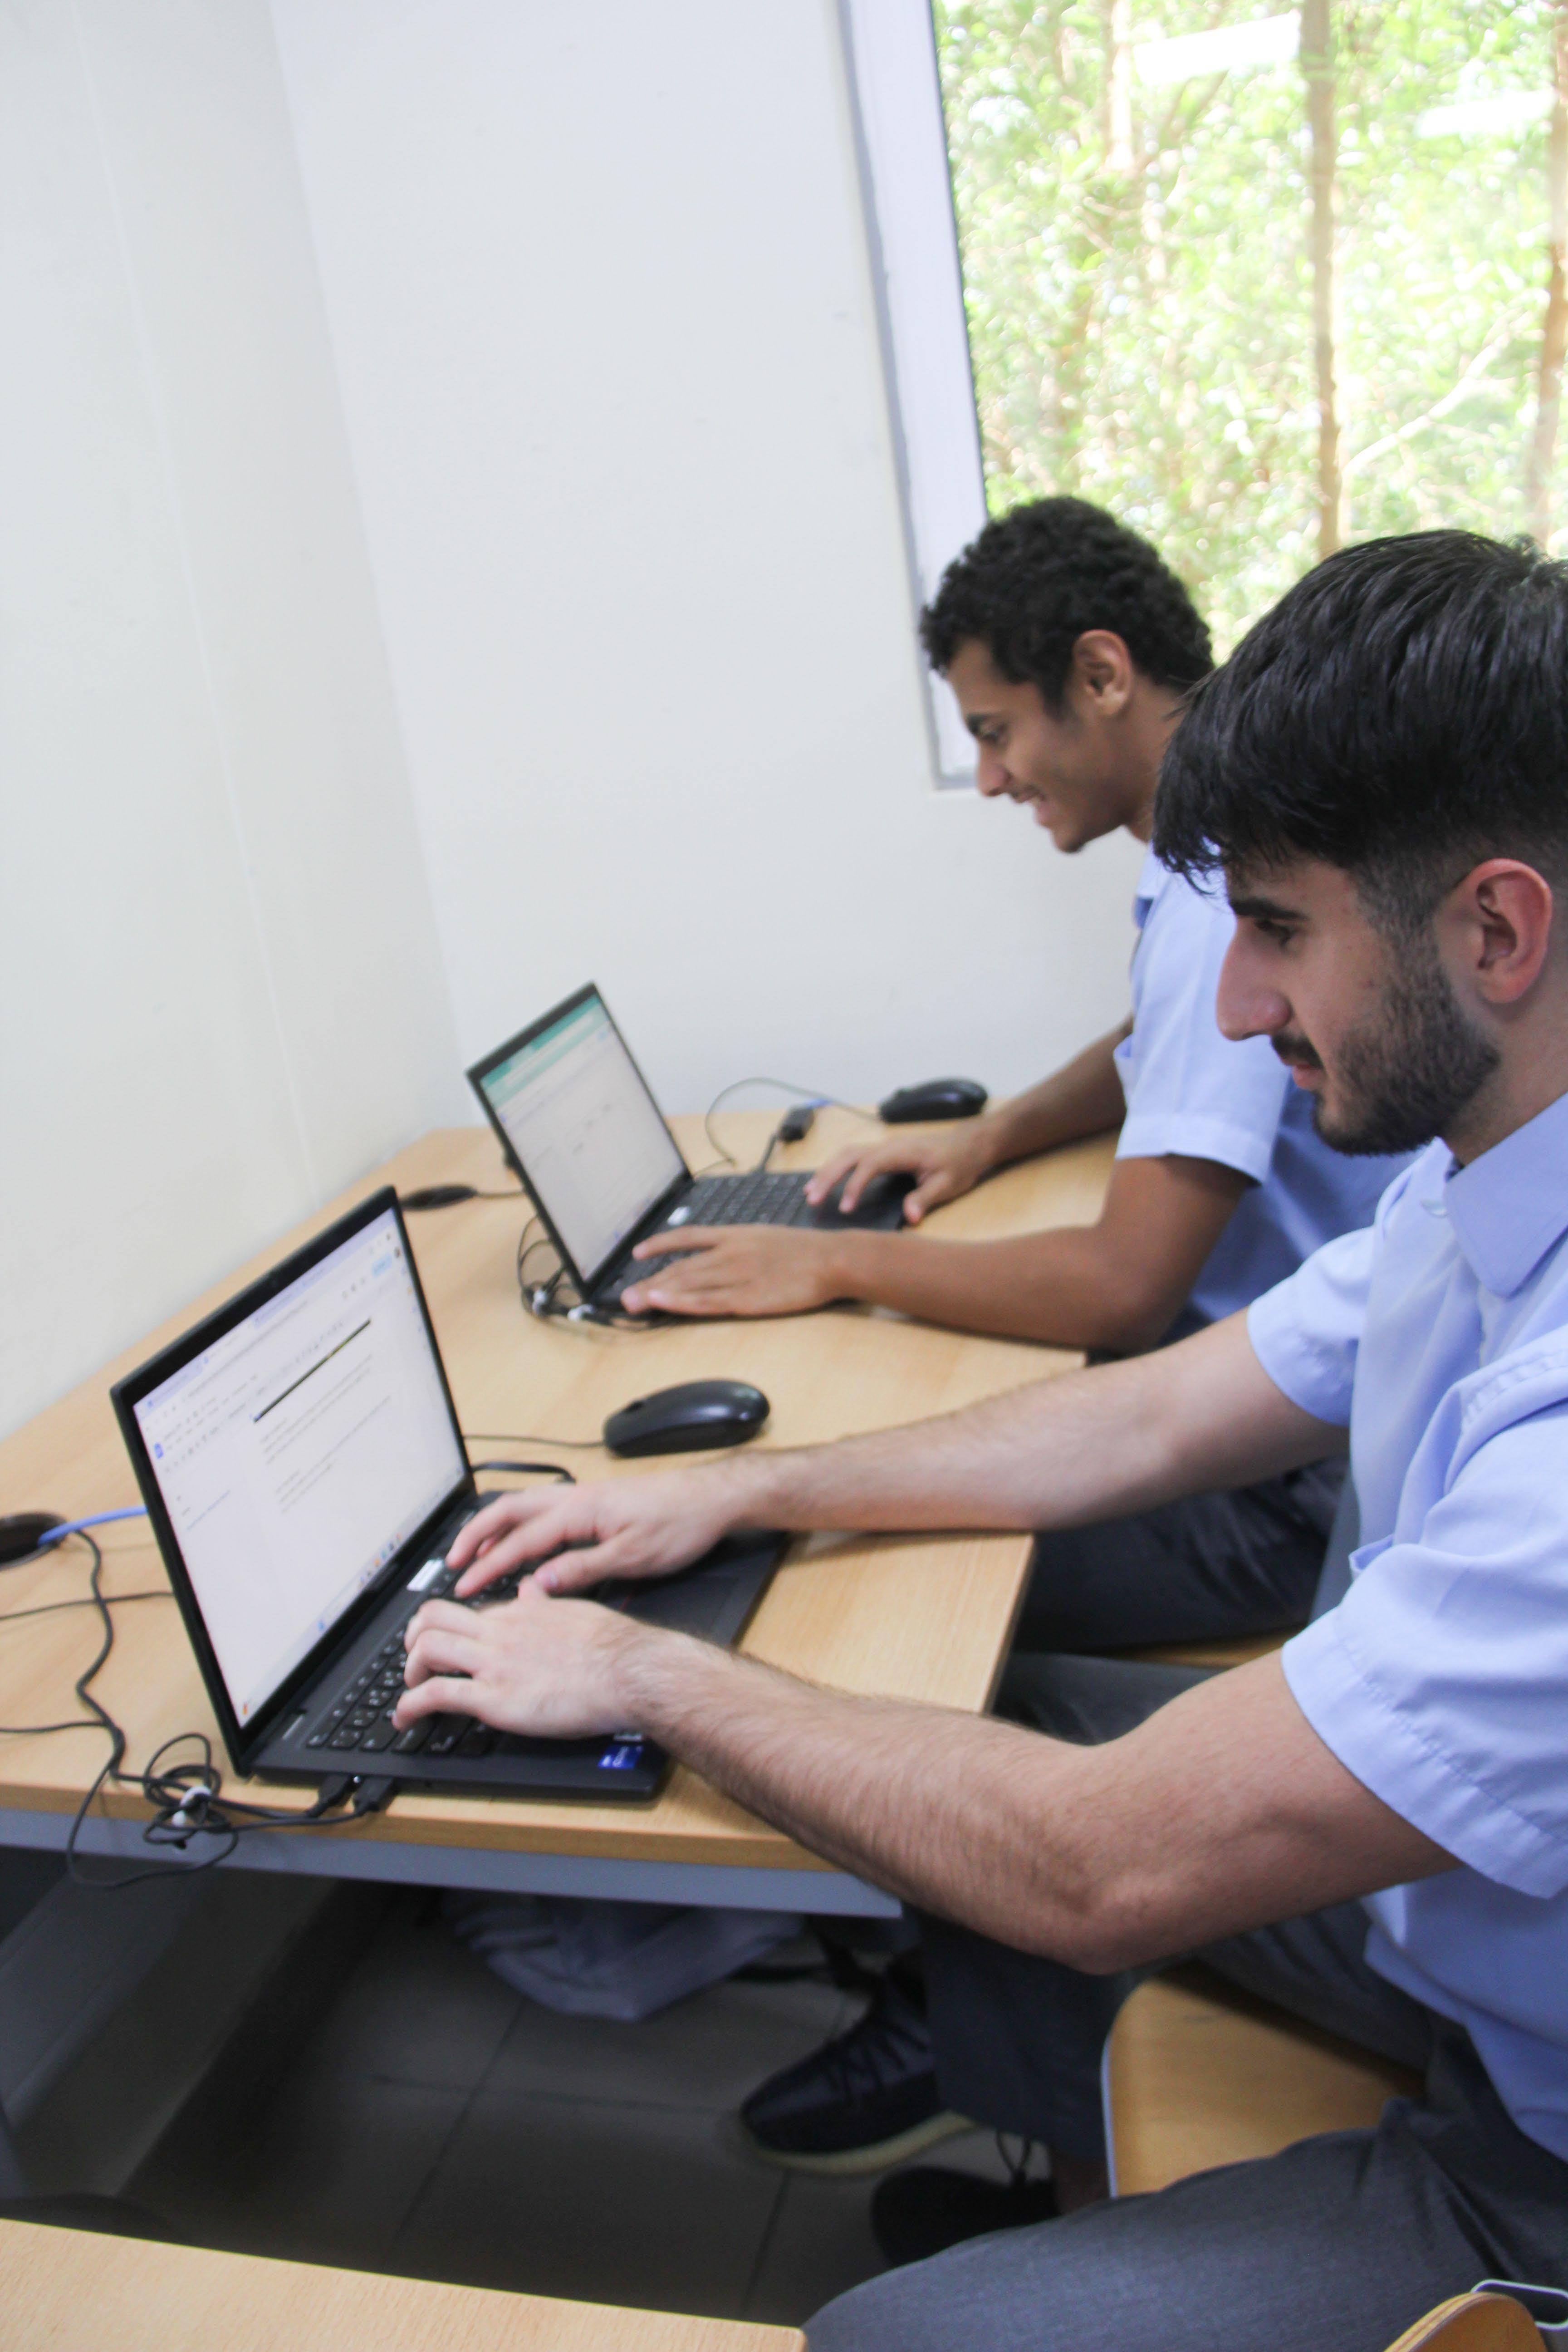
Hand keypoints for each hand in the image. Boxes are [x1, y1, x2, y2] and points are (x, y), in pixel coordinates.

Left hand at [396, 1578, 654, 1739]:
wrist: (628, 1671)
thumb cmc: (613, 1647)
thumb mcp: (576, 1611)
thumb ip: (547, 1601)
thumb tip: (534, 1588)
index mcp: (520, 1613)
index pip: (469, 1611)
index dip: (449, 1626)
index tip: (445, 1641)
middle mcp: (499, 1632)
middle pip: (433, 1618)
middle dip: (414, 1638)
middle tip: (414, 1659)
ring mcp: (493, 1663)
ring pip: (427, 1648)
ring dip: (409, 1670)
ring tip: (409, 1689)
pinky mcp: (493, 1697)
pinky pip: (437, 1694)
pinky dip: (411, 1705)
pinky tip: (405, 1717)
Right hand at [446, 1470, 741, 1597]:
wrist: (712, 1498)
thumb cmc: (680, 1524)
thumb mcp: (632, 1557)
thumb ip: (580, 1570)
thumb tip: (536, 1585)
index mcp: (581, 1510)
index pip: (521, 1539)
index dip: (488, 1564)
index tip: (465, 1585)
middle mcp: (577, 1498)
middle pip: (510, 1509)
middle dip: (476, 1534)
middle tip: (452, 1560)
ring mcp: (586, 1497)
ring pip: (526, 1506)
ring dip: (496, 1527)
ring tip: (474, 1550)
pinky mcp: (598, 1503)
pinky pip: (546, 1510)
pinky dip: (523, 1525)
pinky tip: (522, 1542)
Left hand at [622, 1226, 843, 1317]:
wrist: (831, 1260)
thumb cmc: (805, 1252)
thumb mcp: (767, 1236)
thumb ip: (742, 1244)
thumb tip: (721, 1251)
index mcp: (736, 1235)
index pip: (689, 1237)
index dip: (661, 1244)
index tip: (639, 1252)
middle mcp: (730, 1252)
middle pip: (682, 1267)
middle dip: (651, 1281)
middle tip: (625, 1295)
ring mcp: (737, 1275)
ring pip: (689, 1284)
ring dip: (657, 1293)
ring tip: (632, 1303)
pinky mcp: (748, 1298)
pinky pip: (707, 1302)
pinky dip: (681, 1302)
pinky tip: (662, 1303)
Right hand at [805, 1124, 999, 1223]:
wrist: (967, 1146)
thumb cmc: (958, 1164)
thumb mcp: (948, 1184)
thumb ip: (926, 1198)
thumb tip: (910, 1217)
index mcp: (902, 1152)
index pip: (870, 1165)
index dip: (854, 1185)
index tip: (845, 1208)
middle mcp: (888, 1146)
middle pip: (849, 1155)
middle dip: (828, 1175)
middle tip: (812, 1199)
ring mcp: (884, 1147)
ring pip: (847, 1154)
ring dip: (827, 1171)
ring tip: (810, 1192)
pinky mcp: (883, 1153)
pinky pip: (853, 1157)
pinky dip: (835, 1168)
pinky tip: (825, 1182)